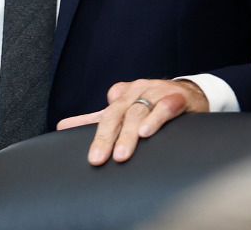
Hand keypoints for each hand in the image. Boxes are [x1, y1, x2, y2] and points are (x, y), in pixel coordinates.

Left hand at [56, 78, 208, 165]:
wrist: (188, 93)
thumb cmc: (151, 104)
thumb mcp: (123, 110)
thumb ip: (95, 120)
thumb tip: (62, 127)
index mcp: (121, 96)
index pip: (105, 116)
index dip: (96, 136)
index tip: (91, 157)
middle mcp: (136, 92)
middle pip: (117, 114)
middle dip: (106, 138)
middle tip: (98, 159)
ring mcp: (156, 93)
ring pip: (139, 112)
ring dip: (128, 133)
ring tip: (121, 153)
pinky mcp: (177, 98)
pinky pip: (165, 107)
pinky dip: (155, 119)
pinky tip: (146, 132)